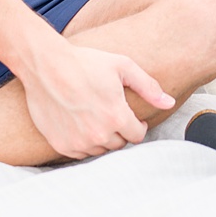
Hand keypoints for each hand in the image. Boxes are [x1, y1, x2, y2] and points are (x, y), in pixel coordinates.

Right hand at [18, 33, 172, 158]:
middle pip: (120, 144)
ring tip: (97, 117)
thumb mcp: (123, 67)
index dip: (139, 126)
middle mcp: (98, 134)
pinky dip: (84, 142)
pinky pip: (80, 153)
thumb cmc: (86, 63)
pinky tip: (81, 124)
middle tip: (113, 114)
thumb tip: (169, 103)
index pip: (138, 136)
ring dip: (103, 138)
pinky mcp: (61, 144)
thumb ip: (149, 87)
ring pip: (100, 149)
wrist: (46, 66)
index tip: (134, 118)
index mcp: (116, 117)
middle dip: (121, 131)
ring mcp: (78, 142)